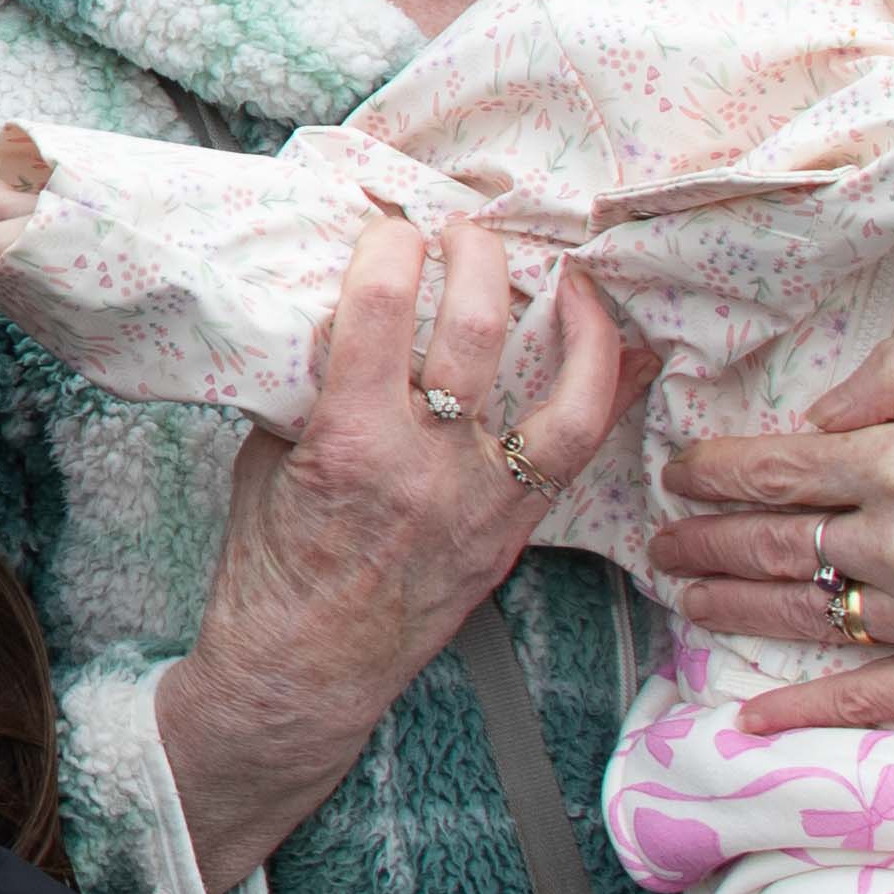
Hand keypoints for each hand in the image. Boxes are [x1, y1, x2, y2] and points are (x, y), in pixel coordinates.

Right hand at [158, 219, 657, 893]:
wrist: (302, 671)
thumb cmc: (269, 564)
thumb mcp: (270, 456)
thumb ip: (315, 385)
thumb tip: (351, 310)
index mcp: (351, 441)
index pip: (383, 305)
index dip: (390, 243)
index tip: (388, 222)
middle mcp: (430, 467)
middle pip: (478, 330)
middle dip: (474, 255)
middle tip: (460, 229)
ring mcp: (485, 503)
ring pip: (565, 396)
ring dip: (574, 319)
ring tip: (565, 274)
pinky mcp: (513, 534)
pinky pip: (579, 453)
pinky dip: (606, 394)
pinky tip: (623, 351)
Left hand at [651, 323, 893, 729]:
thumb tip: (817, 417)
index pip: (769, 471)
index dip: (707, 472)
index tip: (678, 473)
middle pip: (764, 546)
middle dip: (697, 541)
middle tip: (660, 541)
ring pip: (797, 617)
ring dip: (725, 608)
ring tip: (685, 597)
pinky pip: (867, 701)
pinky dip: (803, 713)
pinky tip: (750, 719)